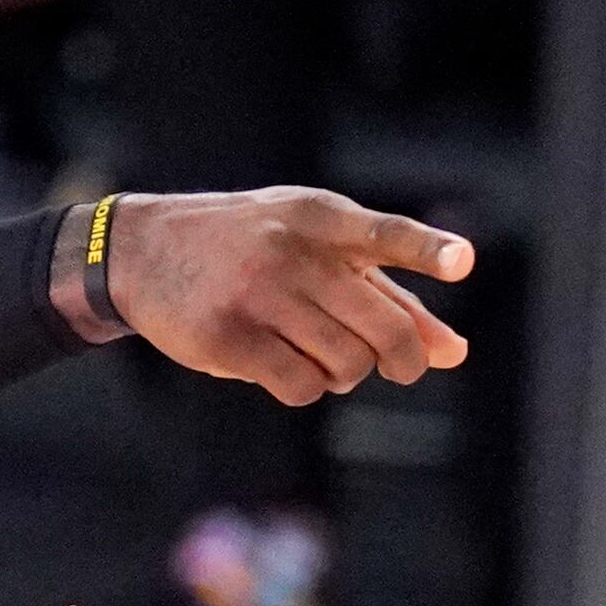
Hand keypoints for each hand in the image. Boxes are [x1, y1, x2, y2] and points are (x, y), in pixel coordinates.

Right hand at [79, 187, 473, 403]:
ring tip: (321, 355)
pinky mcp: (227, 338)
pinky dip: (306, 388)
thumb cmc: (248, 250)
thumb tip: (452, 352)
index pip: (384, 234)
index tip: (463, 261)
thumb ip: (385, 294)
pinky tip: (286, 368)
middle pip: (383, 327)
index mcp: (319, 218)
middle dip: (402, 359)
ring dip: (346, 372)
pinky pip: (300, 387)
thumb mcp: (314, 251)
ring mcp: (257, 296)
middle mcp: (290, 253)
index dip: (427, 249)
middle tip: (400, 368)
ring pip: (346, 364)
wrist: (143, 251)